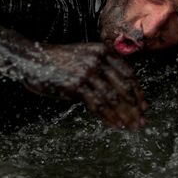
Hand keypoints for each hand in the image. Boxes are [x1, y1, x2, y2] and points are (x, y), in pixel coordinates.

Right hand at [25, 43, 147, 130]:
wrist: (32, 58)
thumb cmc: (57, 60)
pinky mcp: (76, 85)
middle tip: (142, 120)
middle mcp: (98, 59)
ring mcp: (87, 71)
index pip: (129, 73)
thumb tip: (118, 92)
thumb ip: (100, 68)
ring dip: (125, 115)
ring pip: (113, 98)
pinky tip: (116, 125)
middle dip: (135, 106)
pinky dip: (109, 117)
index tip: (144, 106)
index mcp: (103, 50)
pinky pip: (98, 104)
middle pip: (124, 86)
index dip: (138, 92)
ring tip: (132, 127)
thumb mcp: (83, 56)